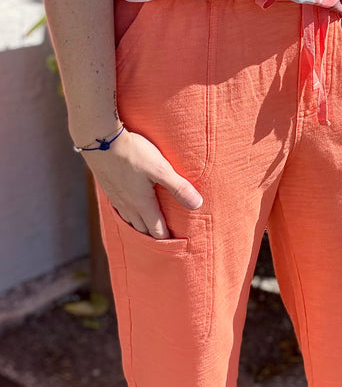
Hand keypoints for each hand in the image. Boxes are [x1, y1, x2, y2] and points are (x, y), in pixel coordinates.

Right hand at [81, 129, 202, 237]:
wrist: (98, 139)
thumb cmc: (133, 153)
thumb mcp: (161, 168)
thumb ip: (179, 187)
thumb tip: (198, 204)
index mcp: (142, 204)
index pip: (157, 229)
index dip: (166, 239)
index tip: (175, 247)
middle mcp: (128, 205)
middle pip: (142, 228)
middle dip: (153, 236)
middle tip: (164, 241)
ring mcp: (115, 197)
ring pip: (129, 220)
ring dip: (140, 227)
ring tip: (148, 230)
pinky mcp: (107, 187)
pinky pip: (119, 209)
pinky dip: (128, 215)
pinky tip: (129, 209)